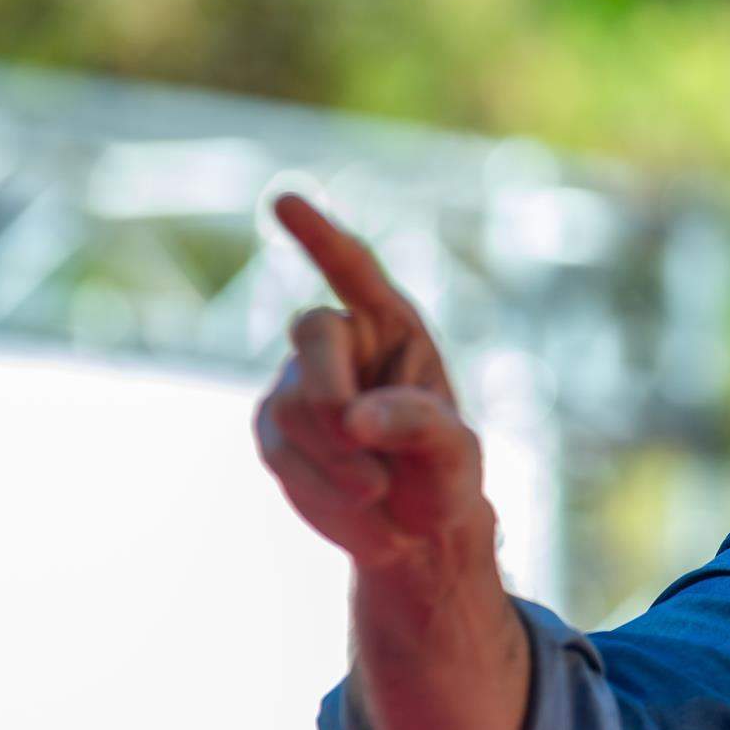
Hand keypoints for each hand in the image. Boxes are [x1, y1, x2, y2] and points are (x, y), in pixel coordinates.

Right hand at [253, 194, 490, 571]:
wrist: (414, 529)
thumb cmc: (444, 473)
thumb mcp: (454, 452)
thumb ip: (420, 425)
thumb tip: (355, 418)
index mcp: (393, 328)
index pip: (354, 269)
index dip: (320, 237)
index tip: (283, 201)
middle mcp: (343, 342)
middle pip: (313, 335)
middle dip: (332, 397)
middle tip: (369, 458)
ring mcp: (299, 382)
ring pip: (292, 404)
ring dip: (337, 460)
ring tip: (378, 486)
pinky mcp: (274, 427)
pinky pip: (278, 448)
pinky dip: (318, 484)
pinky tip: (352, 498)